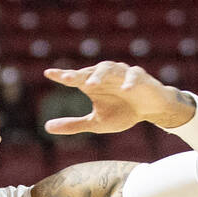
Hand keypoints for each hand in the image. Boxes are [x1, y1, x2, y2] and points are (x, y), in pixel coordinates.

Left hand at [43, 62, 195, 134]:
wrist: (151, 110)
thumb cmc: (123, 113)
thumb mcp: (96, 123)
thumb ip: (73, 124)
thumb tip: (46, 127)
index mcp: (93, 84)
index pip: (76, 77)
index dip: (63, 75)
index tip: (49, 74)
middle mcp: (106, 75)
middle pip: (91, 71)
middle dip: (80, 75)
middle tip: (68, 79)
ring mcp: (123, 74)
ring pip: (110, 69)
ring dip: (100, 75)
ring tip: (90, 85)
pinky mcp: (141, 77)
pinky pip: (134, 76)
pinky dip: (129, 81)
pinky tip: (125, 90)